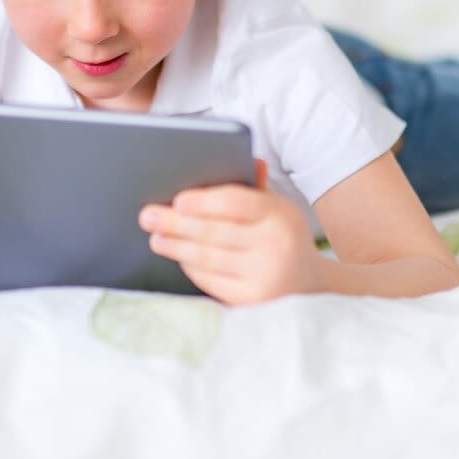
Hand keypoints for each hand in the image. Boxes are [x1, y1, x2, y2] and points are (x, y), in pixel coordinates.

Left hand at [138, 159, 324, 305]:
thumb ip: (254, 187)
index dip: (204, 201)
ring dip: (176, 246)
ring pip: (208, 257)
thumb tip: (247, 157)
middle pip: (214, 232)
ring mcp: (264, 277)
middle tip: (148, 216)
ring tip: (156, 237)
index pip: (236, 203)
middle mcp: (275, 246)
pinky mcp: (251, 301)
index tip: (178, 199)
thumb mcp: (277, 209)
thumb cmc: (283, 236)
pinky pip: (211, 281)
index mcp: (280, 215)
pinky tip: (178, 256)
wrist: (310, 286)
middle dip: (176, 223)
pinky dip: (190, 267)